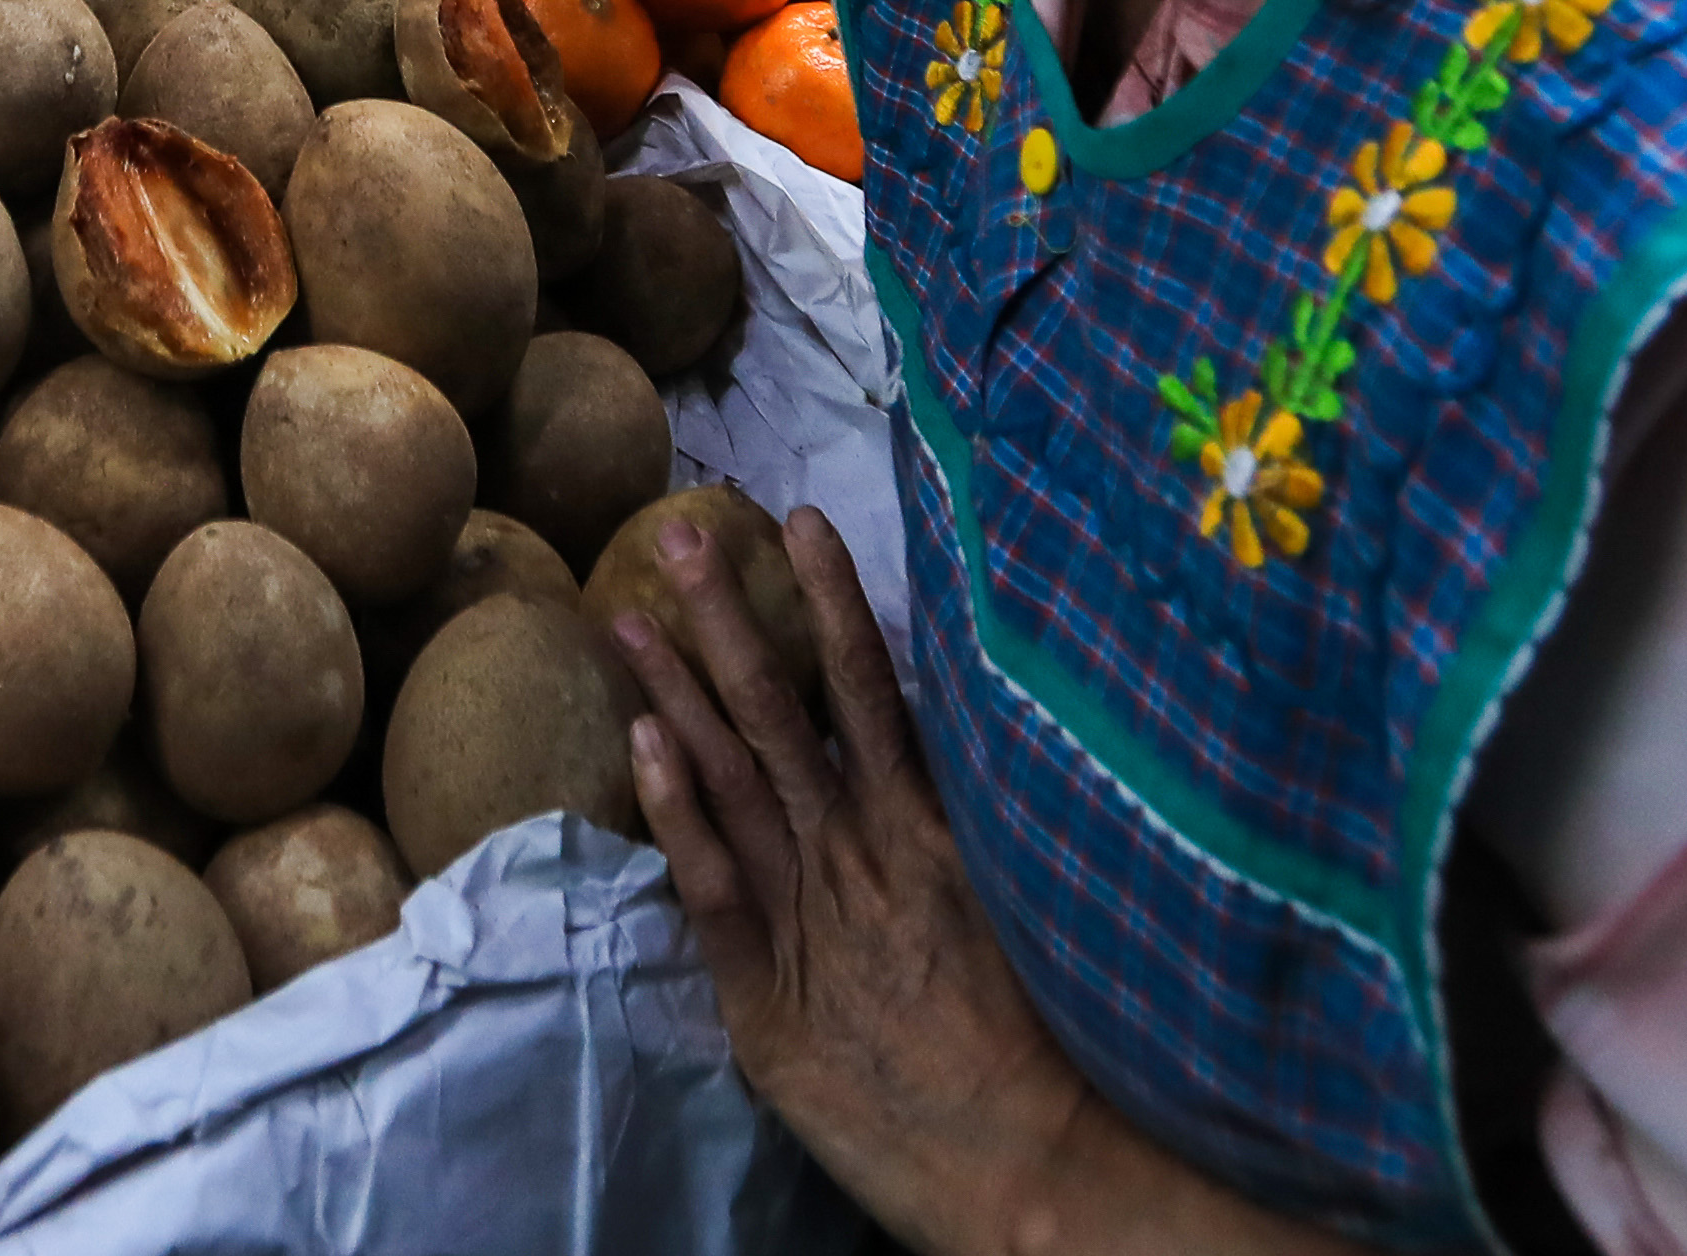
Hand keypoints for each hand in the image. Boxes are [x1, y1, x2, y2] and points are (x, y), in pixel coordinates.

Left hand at [621, 510, 1302, 1255]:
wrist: (1041, 1166)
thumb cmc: (1058, 1050)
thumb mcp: (1037, 908)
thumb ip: (990, 826)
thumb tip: (989, 745)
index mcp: (934, 829)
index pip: (875, 685)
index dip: (833, 601)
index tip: (801, 520)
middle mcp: (866, 854)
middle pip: (785, 709)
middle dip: (730, 615)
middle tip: (683, 528)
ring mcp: (812, 919)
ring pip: (732, 777)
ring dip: (677, 690)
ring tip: (629, 610)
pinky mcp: (770, 996)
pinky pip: (710, 886)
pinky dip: (675, 810)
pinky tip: (641, 742)